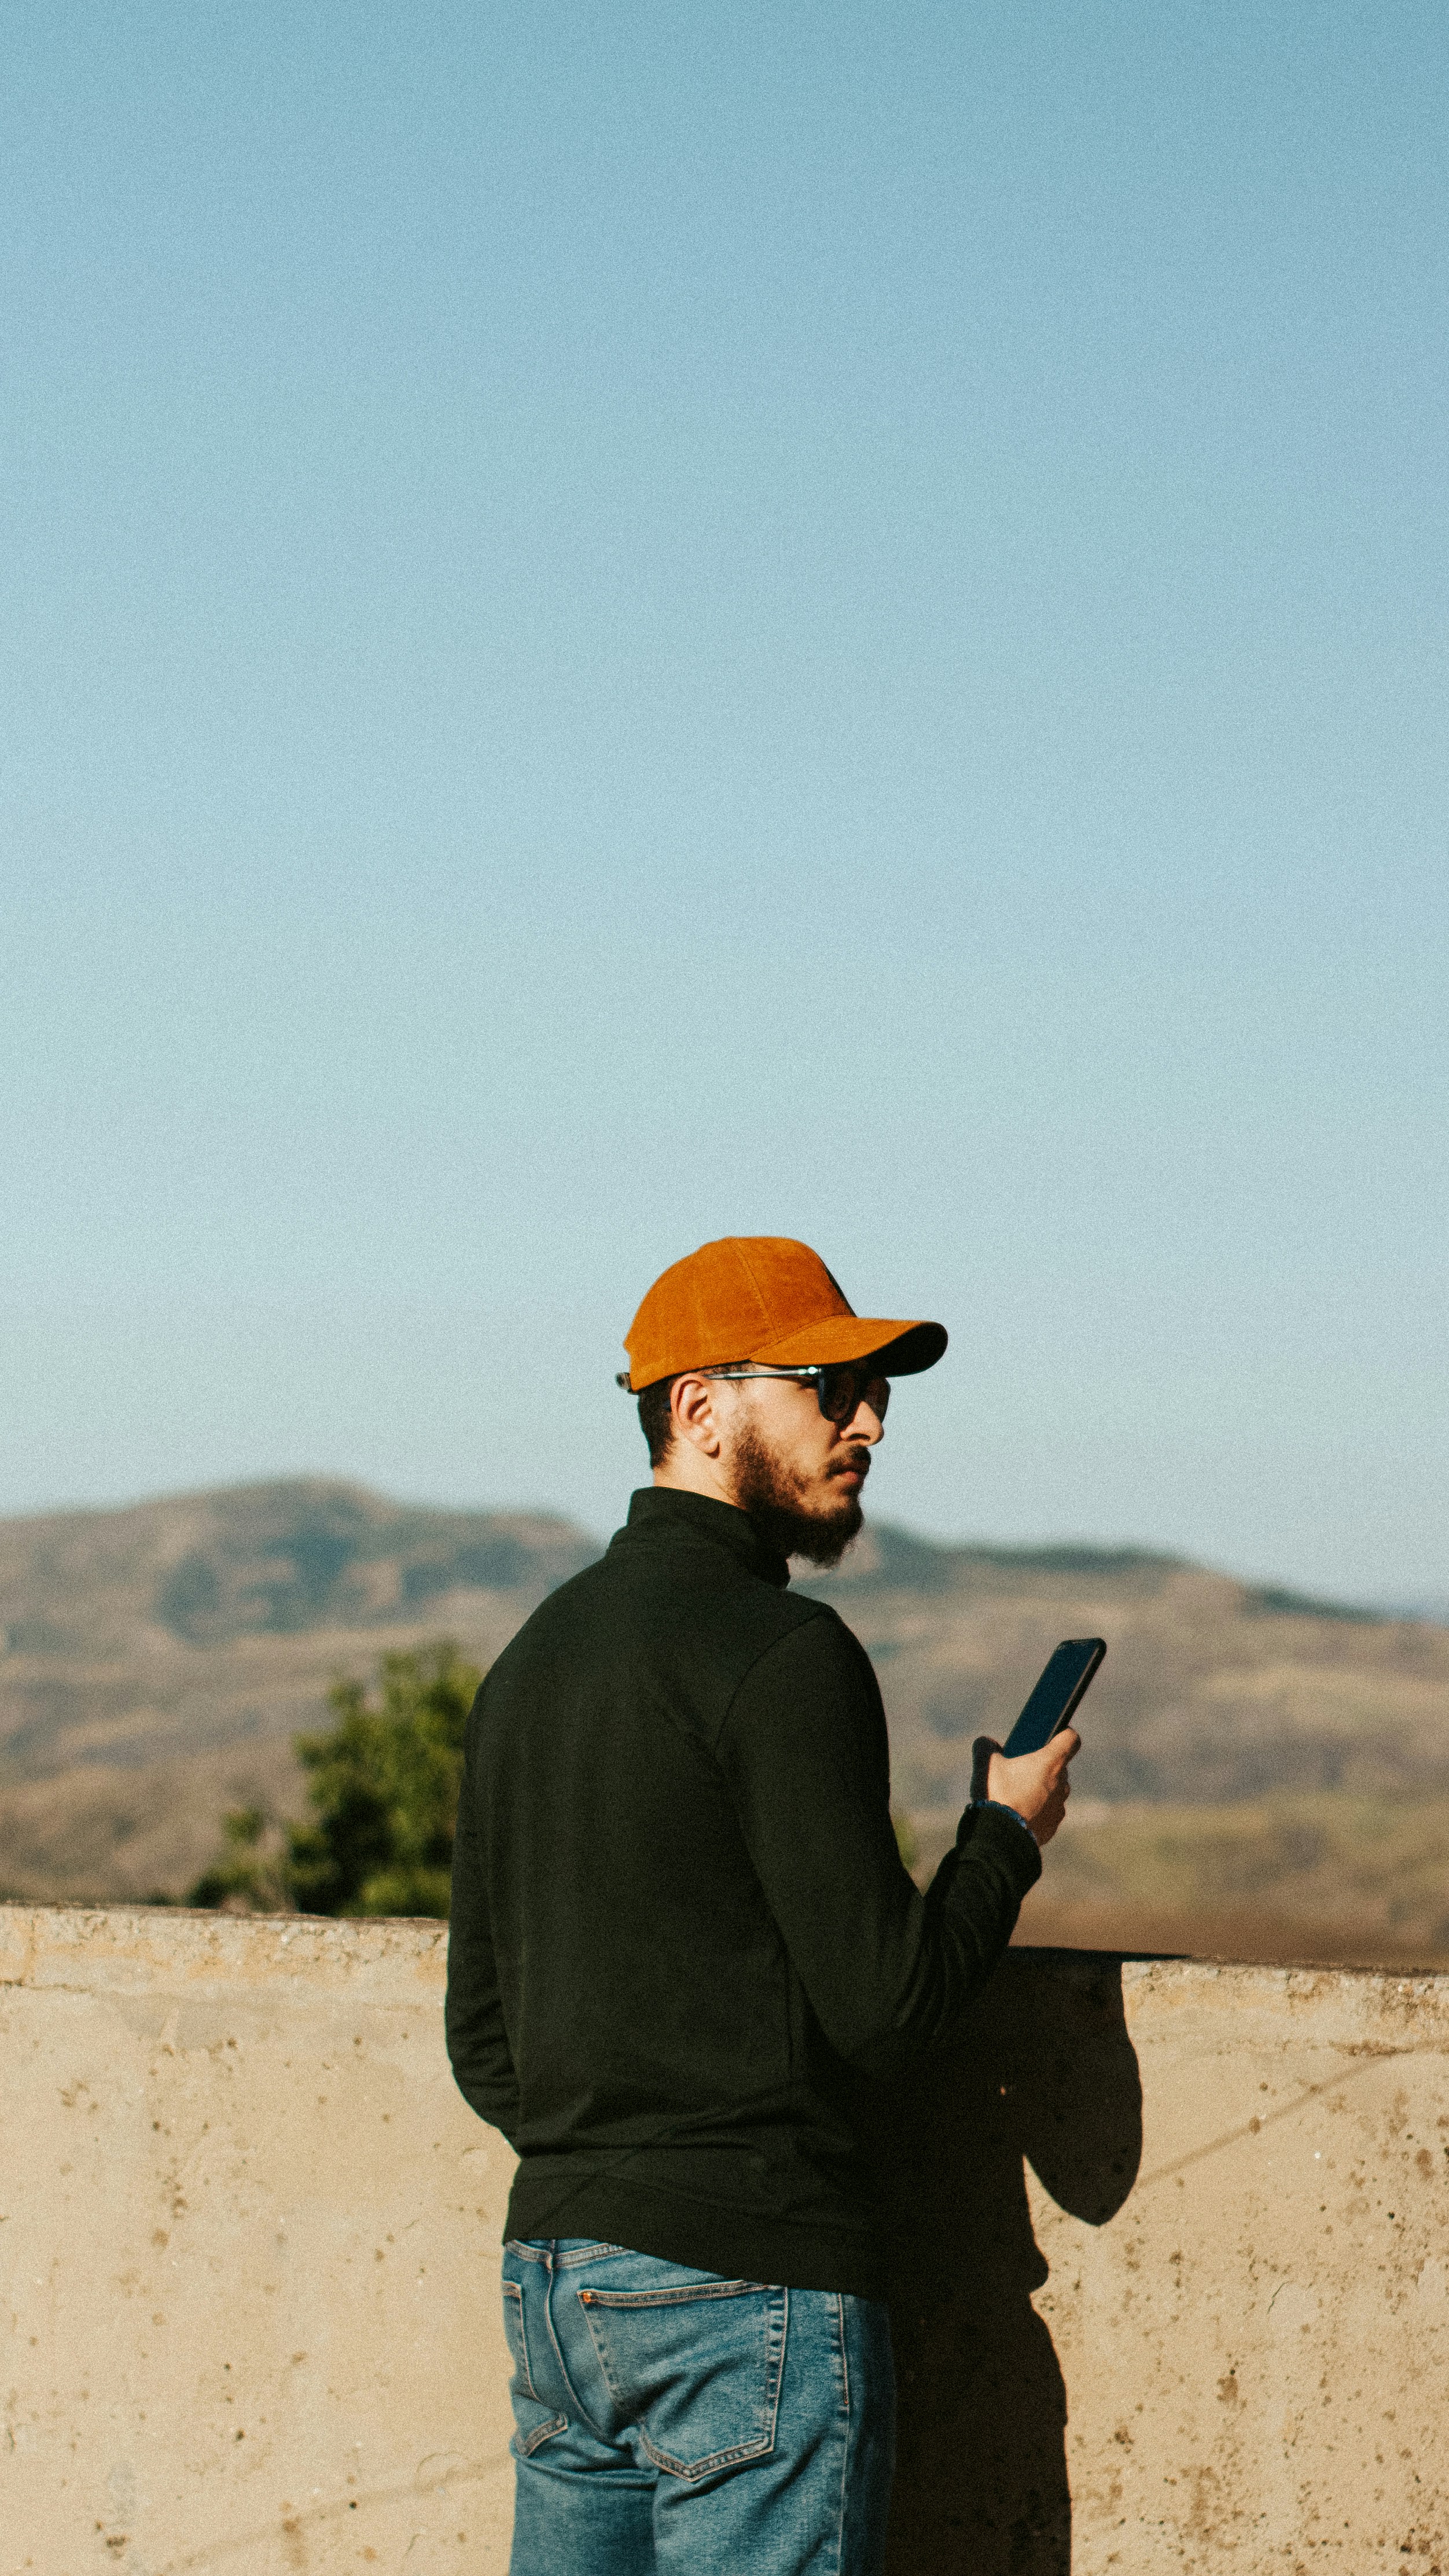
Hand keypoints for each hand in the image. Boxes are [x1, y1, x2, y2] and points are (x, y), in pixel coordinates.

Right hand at [983, 1727, 1079, 1848]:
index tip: (1053, 1735)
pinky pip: (1048, 1811)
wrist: (1001, 1837)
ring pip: (1055, 1790)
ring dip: (1042, 1788)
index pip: (1071, 1739)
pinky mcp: (1053, 1826)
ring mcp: (1059, 1807)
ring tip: (1018, 1793)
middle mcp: (1061, 1784)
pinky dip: (1038, 1809)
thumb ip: (986, 1746)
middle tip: (1022, 1767)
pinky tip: (1019, 1812)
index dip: (1063, 1734)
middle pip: (1059, 1766)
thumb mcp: (986, 1764)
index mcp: (1051, 1762)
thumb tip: (987, 1743)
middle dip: (1044, 1765)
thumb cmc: (998, 1795)